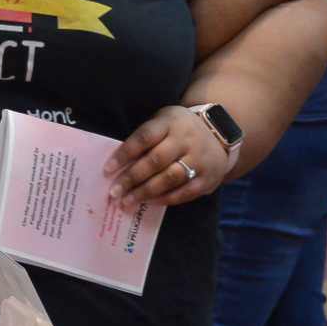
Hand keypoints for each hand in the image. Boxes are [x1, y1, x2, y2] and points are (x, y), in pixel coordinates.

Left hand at [104, 105, 232, 207]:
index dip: (124, 154)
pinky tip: (149, 203)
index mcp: (170, 122)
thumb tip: (116, 166)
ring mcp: (199, 159)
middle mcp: (186, 140)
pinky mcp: (208, 178)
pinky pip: (185, 192)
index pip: (144, 137)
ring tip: (128, 202)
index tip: (107, 170)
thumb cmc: (178, 129)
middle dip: (132, 178)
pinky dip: (165, 199)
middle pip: (155, 160)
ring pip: (170, 178)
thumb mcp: (163, 122)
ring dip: (146, 192)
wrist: (219, 133)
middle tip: (114, 192)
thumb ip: (144, 139)